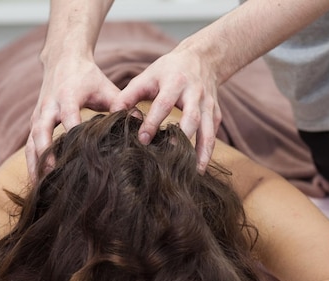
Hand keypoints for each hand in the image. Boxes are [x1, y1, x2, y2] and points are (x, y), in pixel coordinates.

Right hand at [26, 57, 119, 180]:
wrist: (62, 59)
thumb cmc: (88, 77)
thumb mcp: (106, 87)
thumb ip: (121, 104)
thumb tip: (139, 122)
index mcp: (67, 96)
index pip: (69, 117)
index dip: (72, 134)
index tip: (80, 154)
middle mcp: (48, 106)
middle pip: (42, 132)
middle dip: (46, 154)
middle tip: (53, 175)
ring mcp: (38, 115)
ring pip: (31, 142)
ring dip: (34, 164)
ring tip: (40, 187)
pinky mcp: (34, 122)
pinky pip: (29, 145)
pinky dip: (32, 163)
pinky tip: (38, 180)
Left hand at [112, 46, 221, 172]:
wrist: (203, 59)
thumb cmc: (169, 71)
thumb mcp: (148, 76)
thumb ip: (129, 95)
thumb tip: (112, 114)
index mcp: (175, 82)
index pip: (164, 104)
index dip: (154, 122)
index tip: (143, 140)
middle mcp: (195, 94)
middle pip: (192, 118)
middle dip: (181, 139)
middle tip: (169, 160)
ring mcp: (209, 105)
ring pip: (208, 131)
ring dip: (201, 153)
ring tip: (192, 173)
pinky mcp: (216, 115)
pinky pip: (213, 136)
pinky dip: (207, 152)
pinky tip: (198, 168)